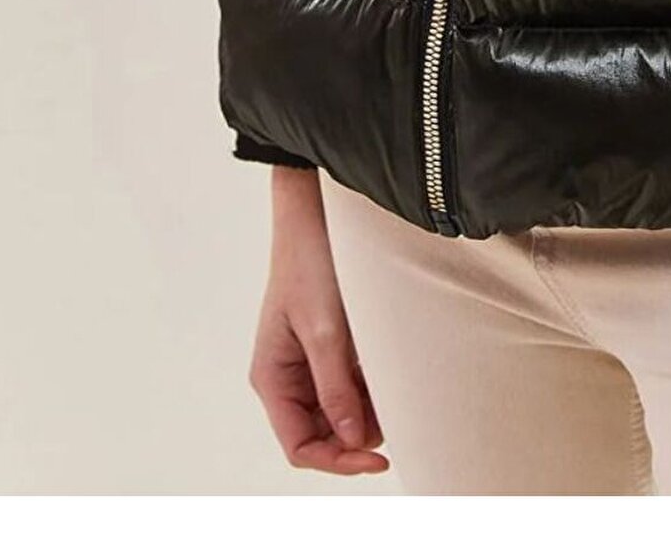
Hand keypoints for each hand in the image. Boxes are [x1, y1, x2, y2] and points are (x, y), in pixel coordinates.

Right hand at [248, 167, 389, 475]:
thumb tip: (353, 441)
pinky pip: (355, 381)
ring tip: (395, 382)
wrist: (318, 209)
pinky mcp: (335, 343)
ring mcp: (312, 361)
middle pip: (324, 433)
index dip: (338, 460)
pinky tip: (390, 364)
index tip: (382, 457)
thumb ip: (336, 388)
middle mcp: (290, 376)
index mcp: (273, 378)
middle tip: (397, 413)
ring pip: (344, 410)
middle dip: (358, 432)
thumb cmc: (311, 262)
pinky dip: (374, 383)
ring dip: (370, 407)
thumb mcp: (324, 329)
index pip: (301, 446)